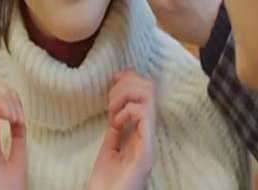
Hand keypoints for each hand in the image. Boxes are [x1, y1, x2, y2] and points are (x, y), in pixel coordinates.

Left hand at [88, 70, 155, 189]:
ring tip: (113, 112)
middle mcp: (149, 133)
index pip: (146, 92)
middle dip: (127, 83)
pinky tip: (116, 123)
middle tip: (111, 100)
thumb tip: (116, 113)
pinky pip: (143, 114)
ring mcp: (148, 141)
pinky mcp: (146, 150)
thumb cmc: (107, 184)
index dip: (131, 78)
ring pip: (148, 95)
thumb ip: (116, 132)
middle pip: (150, 87)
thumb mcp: (109, 150)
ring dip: (126, 95)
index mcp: (141, 131)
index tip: (114, 79)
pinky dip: (127, 111)